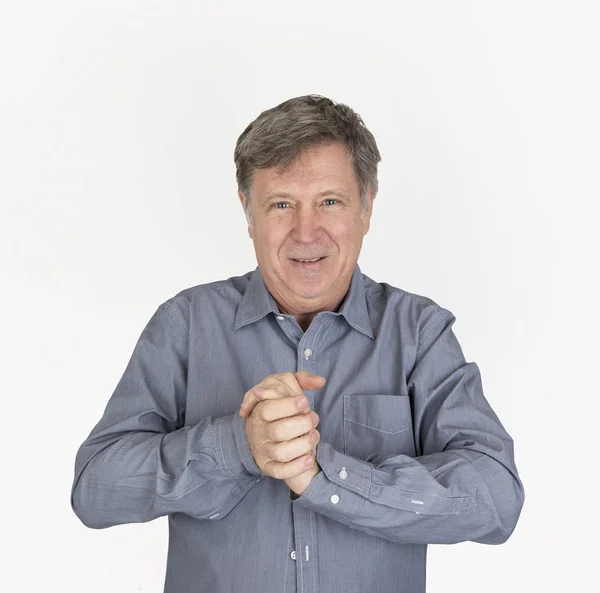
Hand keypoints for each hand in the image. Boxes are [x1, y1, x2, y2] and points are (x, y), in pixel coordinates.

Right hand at [241, 371, 325, 492]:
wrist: (265, 433)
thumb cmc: (282, 407)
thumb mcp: (287, 388)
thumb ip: (303, 379)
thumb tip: (321, 381)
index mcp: (259, 411)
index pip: (268, 408)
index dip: (288, 405)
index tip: (304, 401)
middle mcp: (259, 432)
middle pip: (278, 431)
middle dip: (302, 424)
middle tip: (313, 418)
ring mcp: (263, 450)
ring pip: (281, 452)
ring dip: (303, 444)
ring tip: (314, 435)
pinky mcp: (269, 466)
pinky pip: (280, 472)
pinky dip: (296, 467)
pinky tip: (309, 458)